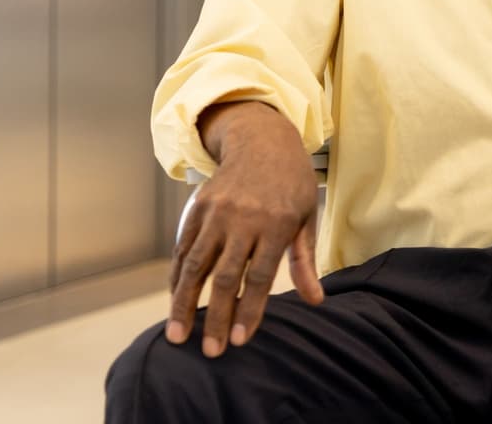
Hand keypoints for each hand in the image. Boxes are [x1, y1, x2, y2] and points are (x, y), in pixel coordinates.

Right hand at [166, 102, 322, 357]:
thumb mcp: (306, 216)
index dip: (248, 310)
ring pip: (196, 264)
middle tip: (210, 352)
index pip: (258, 276)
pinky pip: (184, 247)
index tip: (238, 341)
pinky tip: (175, 299)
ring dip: (184, 302)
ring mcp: (217, 212)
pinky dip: (178, 275)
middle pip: (225, 276)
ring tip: (177, 335)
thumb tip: (316, 300)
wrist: (263, 140)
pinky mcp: (199, 206)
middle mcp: (244, 218)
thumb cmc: (292, 183)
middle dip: (216, 317)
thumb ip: (305, 260)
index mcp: (275, 223)